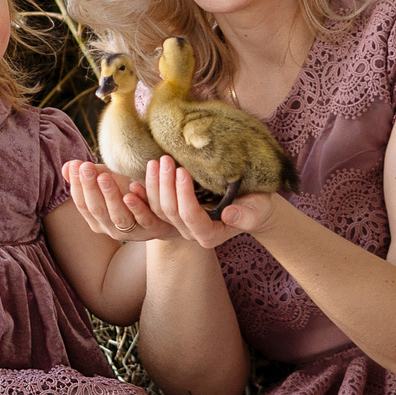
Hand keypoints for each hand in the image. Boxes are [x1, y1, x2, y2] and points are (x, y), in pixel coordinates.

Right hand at [61, 159, 177, 243]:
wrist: (162, 211)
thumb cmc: (129, 193)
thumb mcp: (107, 183)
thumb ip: (87, 177)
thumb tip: (67, 167)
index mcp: (97, 221)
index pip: (83, 204)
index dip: (78, 185)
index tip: (76, 165)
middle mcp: (111, 230)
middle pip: (97, 210)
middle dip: (90, 188)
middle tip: (86, 167)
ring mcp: (132, 232)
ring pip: (119, 217)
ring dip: (111, 196)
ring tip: (105, 176)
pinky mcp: (153, 228)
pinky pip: (144, 217)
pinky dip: (138, 203)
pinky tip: (133, 186)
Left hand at [133, 156, 277, 251]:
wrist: (251, 204)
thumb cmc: (257, 205)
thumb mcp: (258, 209)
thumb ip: (246, 216)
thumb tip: (229, 215)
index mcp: (209, 235)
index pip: (191, 216)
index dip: (184, 195)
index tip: (182, 171)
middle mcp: (191, 233)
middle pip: (170, 211)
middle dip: (166, 185)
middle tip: (165, 159)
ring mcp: (180, 224)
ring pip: (158, 208)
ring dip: (154, 185)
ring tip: (155, 161)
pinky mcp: (173, 214)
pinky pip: (153, 206)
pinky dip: (145, 192)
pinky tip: (137, 178)